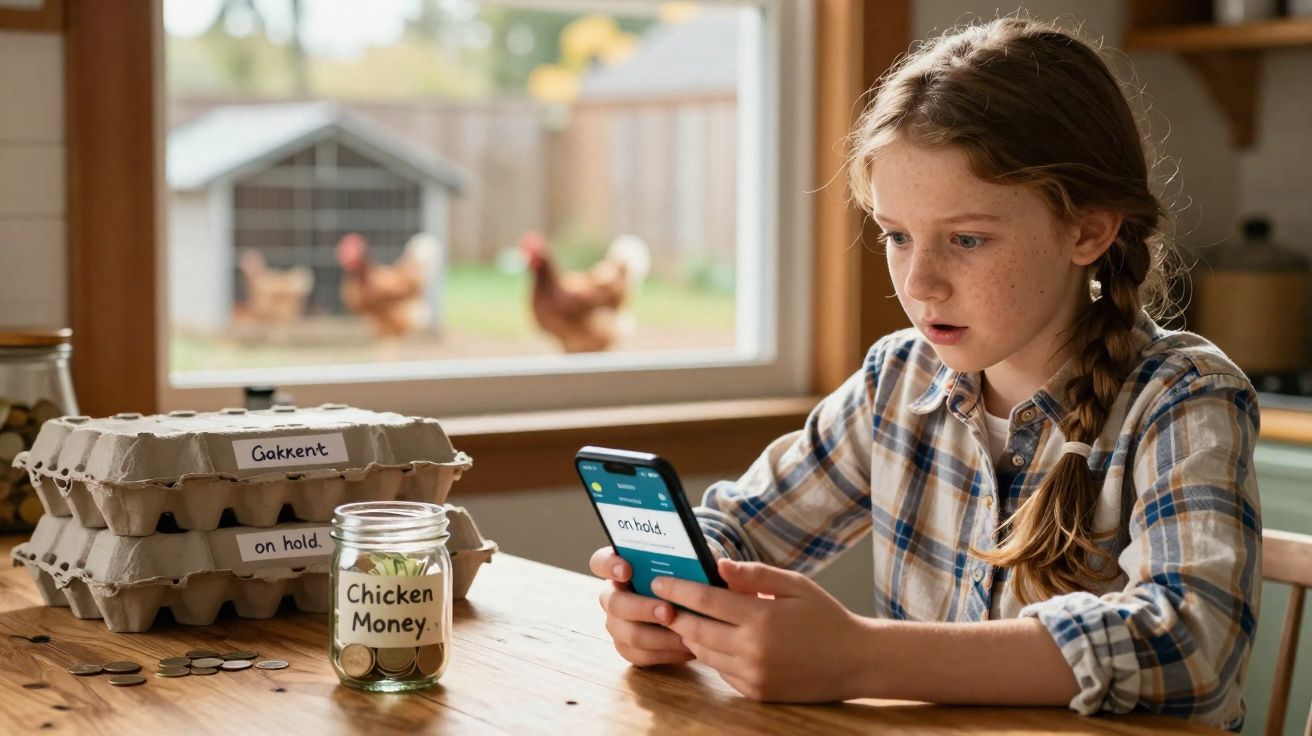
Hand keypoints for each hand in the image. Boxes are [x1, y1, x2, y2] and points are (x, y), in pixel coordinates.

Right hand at [588, 546, 694, 666]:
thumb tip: (701, 562)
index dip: (610, 566)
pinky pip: (642, 655)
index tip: (627, 571)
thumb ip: (684, 560)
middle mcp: (612, 596)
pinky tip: (688, 648)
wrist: (691, 608)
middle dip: (643, 608)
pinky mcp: (627, 648)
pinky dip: (667, 652)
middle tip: (668, 611)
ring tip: (686, 635)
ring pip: (629, 634)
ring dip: (659, 636)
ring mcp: (616, 624)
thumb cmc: (685, 578)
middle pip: (615, 603)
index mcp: (619, 569)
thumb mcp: (685, 564)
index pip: (601, 562)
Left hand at [653, 557, 864, 701]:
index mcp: (762, 617)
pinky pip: (721, 671)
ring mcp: (753, 675)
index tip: (659, 581)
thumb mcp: (795, 584)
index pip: (705, 600)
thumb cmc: (825, 616)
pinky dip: (713, 655)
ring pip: (704, 653)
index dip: (678, 589)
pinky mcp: (756, 692)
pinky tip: (714, 640)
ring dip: (690, 636)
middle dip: (675, 614)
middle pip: (695, 630)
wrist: (855, 661)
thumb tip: (718, 566)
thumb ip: (755, 574)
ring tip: (684, 618)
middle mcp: (753, 650)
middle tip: (661, 601)